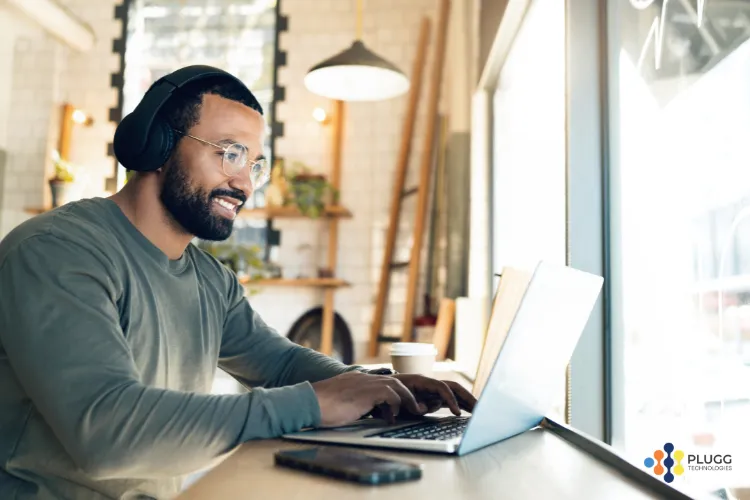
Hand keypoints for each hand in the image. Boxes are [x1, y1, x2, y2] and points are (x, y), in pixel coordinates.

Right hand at [311, 371, 428, 426]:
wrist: (308, 401)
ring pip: (396, 385)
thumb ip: (349, 403)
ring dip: (407, 399)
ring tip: (412, 411)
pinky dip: (396, 405)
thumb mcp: (338, 403)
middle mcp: (362, 378)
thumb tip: (355, 413)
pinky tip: (392, 417)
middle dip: (406, 393)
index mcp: (355, 380)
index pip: (381, 382)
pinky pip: (391, 394)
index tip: (399, 406)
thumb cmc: (318, 406)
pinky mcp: (366, 392)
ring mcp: (364, 383)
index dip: (393, 393)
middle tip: (414, 407)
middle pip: (394, 380)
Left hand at [391, 374, 476, 416]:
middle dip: (467, 397)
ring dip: (466, 401)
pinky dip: (459, 404)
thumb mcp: (397, 399)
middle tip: (479, 408)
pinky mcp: (432, 397)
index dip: (450, 399)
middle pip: (453, 387)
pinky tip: (468, 411)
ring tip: (480, 411)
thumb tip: (423, 408)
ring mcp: (432, 390)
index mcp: (421, 381)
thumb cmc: (389, 394)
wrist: (382, 390)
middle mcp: (430, 383)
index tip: (456, 413)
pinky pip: (449, 399)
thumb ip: (411, 403)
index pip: (442, 387)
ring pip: (454, 393)